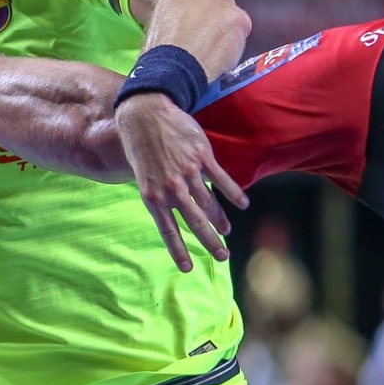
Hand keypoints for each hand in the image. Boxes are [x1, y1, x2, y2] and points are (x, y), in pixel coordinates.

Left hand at [113, 93, 247, 270]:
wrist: (144, 115)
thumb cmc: (141, 147)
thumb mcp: (143, 176)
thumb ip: (160, 195)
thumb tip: (175, 212)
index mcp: (153, 196)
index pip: (168, 231)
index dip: (179, 251)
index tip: (188, 269)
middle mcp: (171, 188)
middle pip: (195, 222)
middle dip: (210, 242)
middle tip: (222, 256)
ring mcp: (187, 172)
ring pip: (209, 203)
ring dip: (220, 220)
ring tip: (227, 233)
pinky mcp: (201, 156)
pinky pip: (221, 179)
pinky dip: (234, 193)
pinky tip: (242, 204)